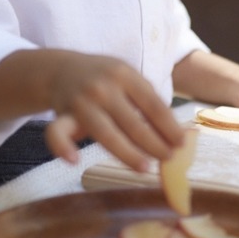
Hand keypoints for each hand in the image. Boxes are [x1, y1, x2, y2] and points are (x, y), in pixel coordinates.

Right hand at [38, 52, 185, 173]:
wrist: (62, 69)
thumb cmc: (105, 78)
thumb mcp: (129, 78)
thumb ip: (149, 100)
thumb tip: (179, 133)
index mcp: (124, 75)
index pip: (152, 104)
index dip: (169, 126)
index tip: (182, 143)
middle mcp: (103, 88)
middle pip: (133, 122)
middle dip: (154, 143)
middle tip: (169, 159)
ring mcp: (81, 102)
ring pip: (105, 133)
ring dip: (127, 153)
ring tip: (145, 168)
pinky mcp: (61, 116)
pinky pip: (57, 133)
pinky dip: (63, 147)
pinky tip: (74, 160)